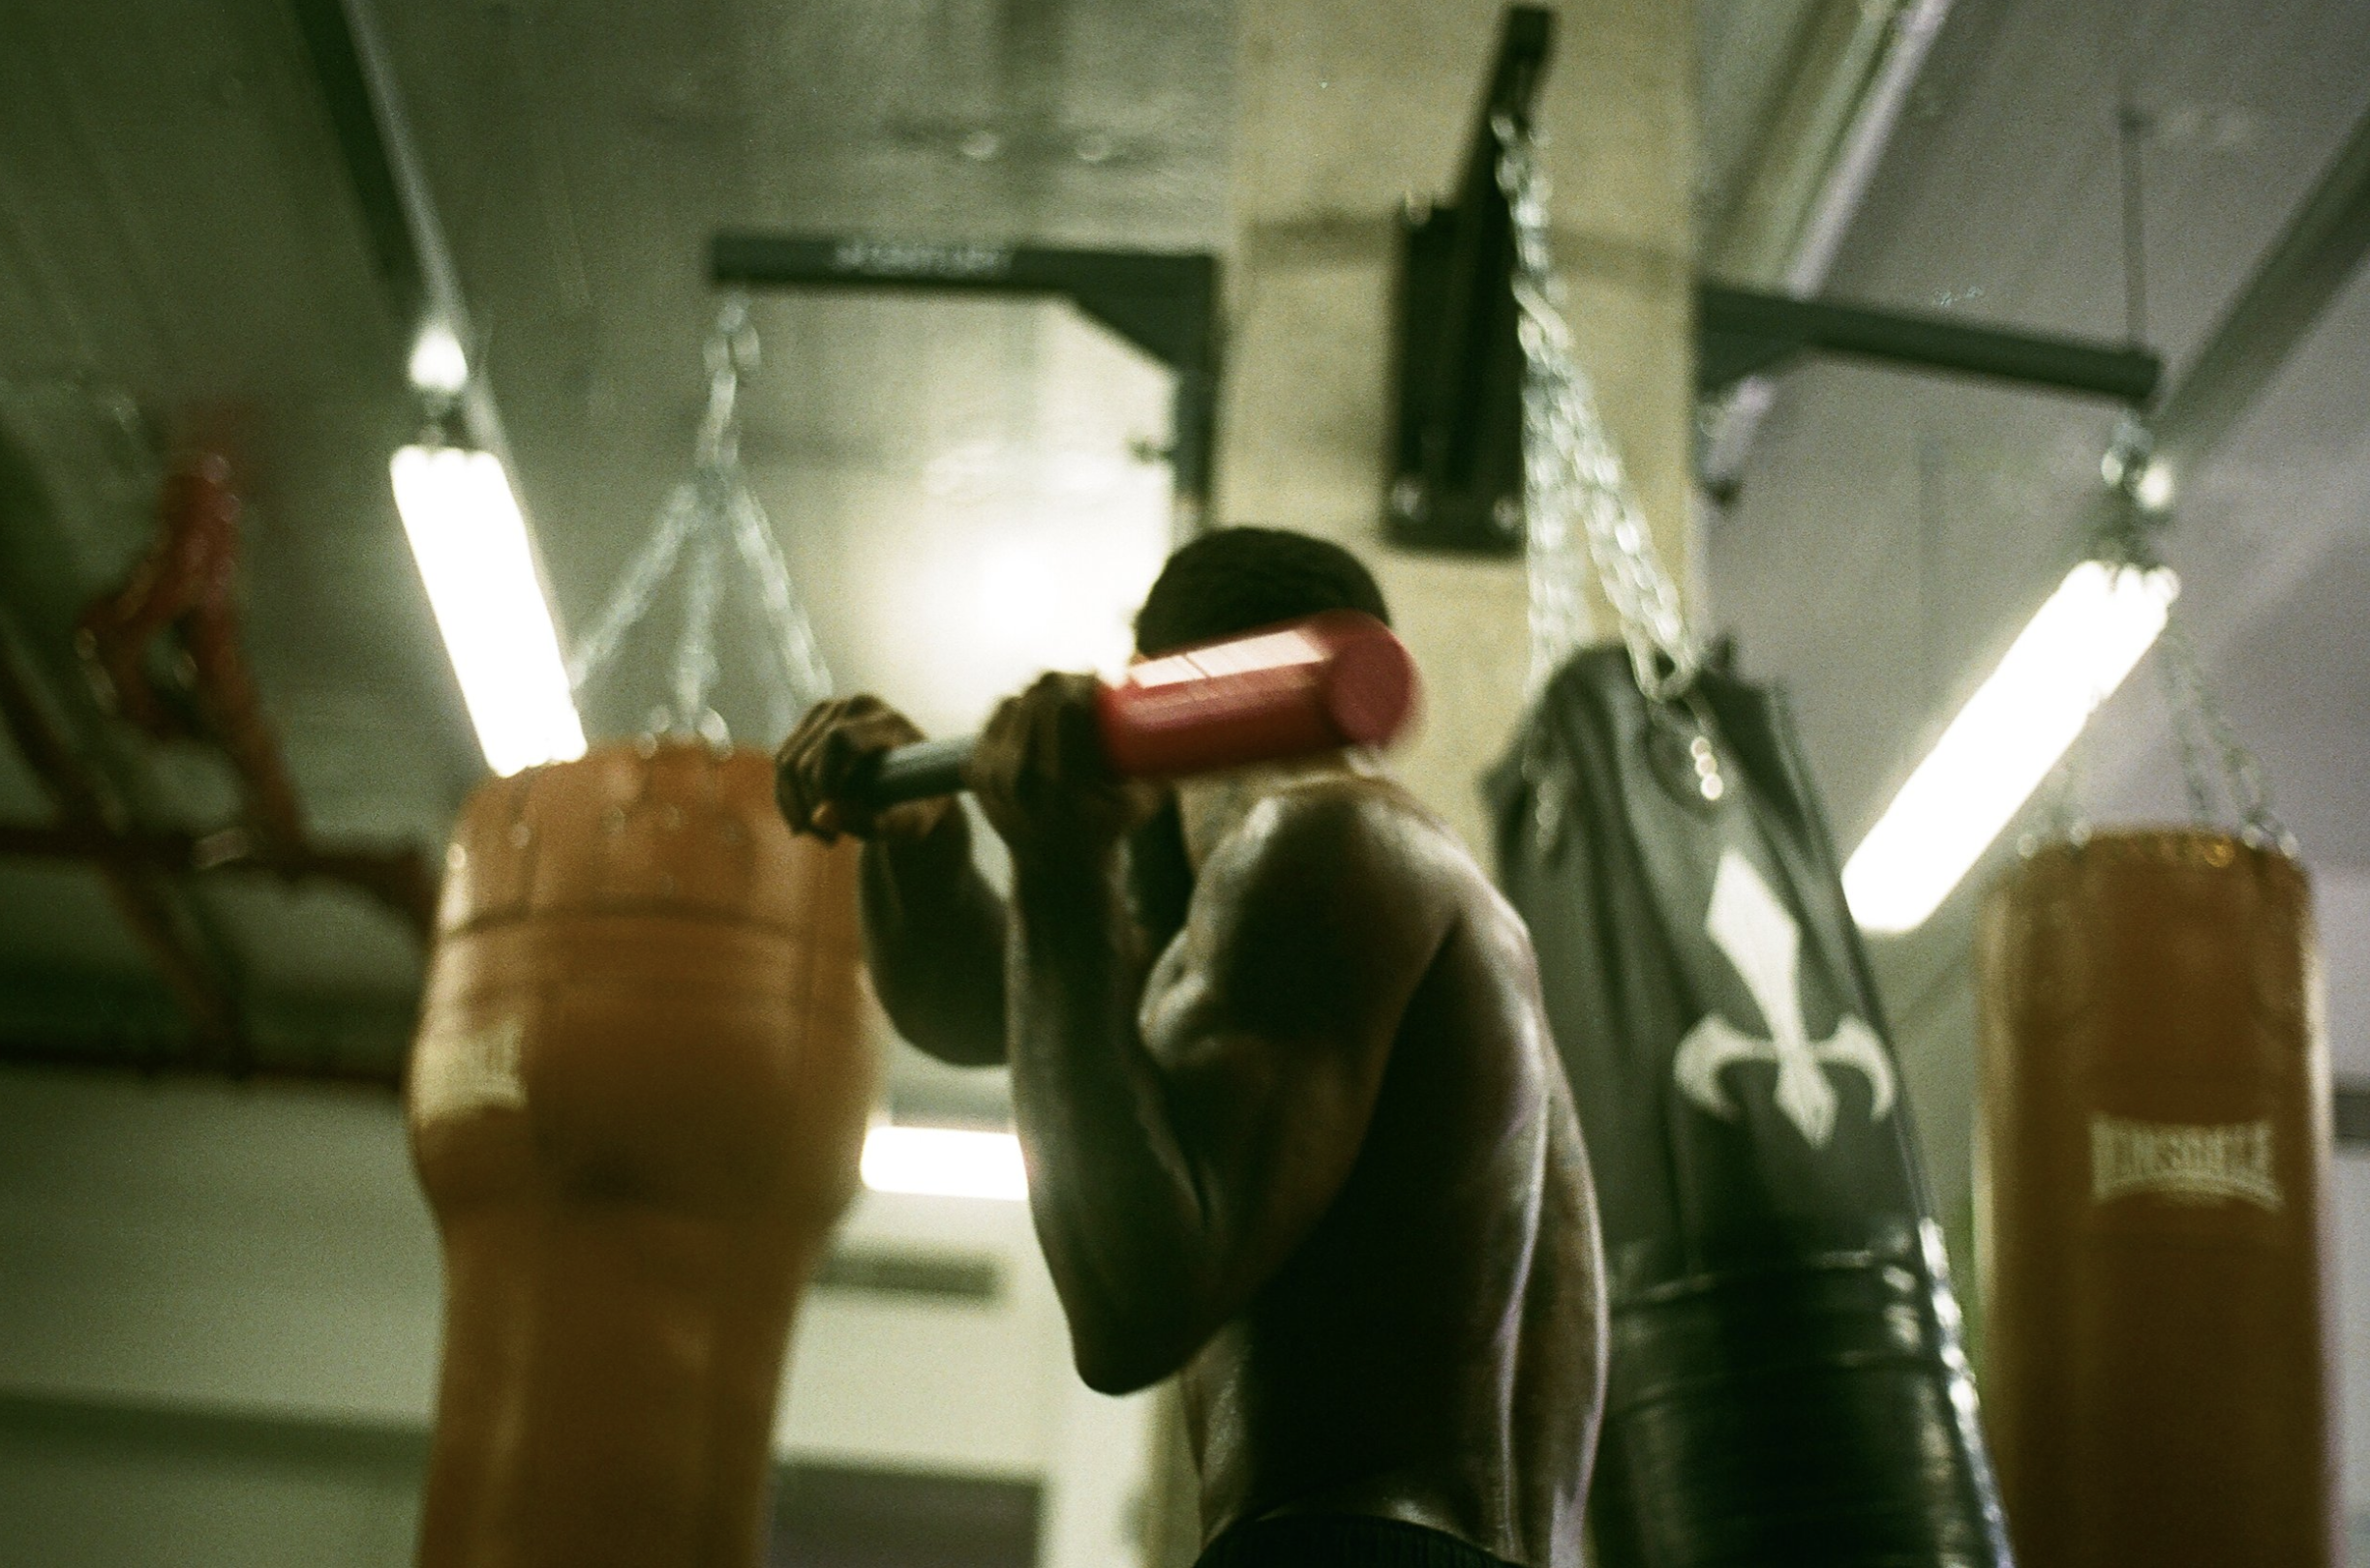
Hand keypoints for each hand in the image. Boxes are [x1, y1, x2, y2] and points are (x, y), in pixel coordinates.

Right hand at [775, 696, 951, 842]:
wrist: (914, 789)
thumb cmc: (917, 807)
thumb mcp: (908, 825)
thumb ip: (873, 823)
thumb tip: (821, 817)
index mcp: (889, 722)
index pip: (839, 739)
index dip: (826, 778)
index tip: (835, 815)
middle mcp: (857, 706)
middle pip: (808, 756)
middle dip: (811, 805)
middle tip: (831, 841)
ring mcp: (830, 710)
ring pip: (787, 760)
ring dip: (797, 808)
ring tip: (825, 838)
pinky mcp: (811, 724)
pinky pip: (782, 762)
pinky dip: (788, 799)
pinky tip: (807, 827)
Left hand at [967, 673, 1160, 866]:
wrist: (1057, 871)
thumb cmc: (1109, 830)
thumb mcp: (1143, 800)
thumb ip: (1166, 757)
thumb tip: (1171, 692)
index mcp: (1063, 785)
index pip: (1066, 708)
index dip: (1085, 682)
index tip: (1103, 680)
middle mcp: (1021, 779)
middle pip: (1039, 699)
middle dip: (1067, 680)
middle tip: (1088, 682)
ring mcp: (993, 776)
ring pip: (1016, 701)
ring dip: (1043, 693)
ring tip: (1068, 698)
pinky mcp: (976, 772)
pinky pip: (997, 716)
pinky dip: (1020, 705)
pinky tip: (1040, 709)